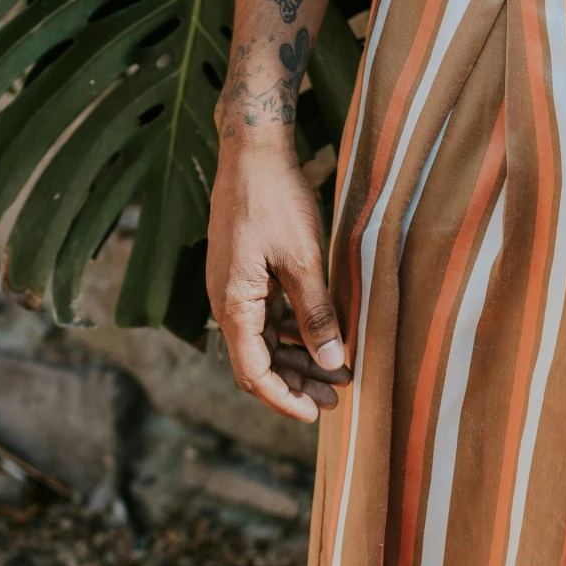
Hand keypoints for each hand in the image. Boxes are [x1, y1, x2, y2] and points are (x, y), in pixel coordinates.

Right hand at [207, 136, 351, 422]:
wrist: (253, 150)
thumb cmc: (275, 200)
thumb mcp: (303, 259)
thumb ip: (316, 312)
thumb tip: (331, 361)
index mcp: (234, 306)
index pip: (253, 374)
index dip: (284, 400)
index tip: (316, 415)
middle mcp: (229, 303)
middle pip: (259, 361)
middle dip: (296, 383)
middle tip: (336, 396)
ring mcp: (236, 286)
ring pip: (265, 338)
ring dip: (297, 356)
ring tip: (336, 369)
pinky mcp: (247, 271)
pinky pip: (268, 313)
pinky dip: (293, 328)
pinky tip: (321, 333)